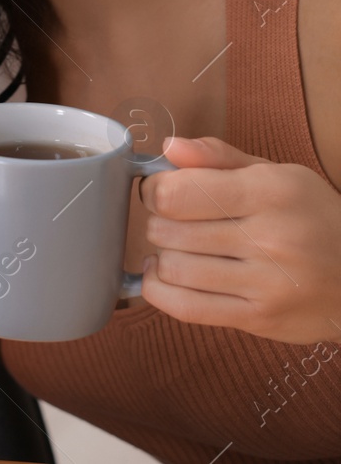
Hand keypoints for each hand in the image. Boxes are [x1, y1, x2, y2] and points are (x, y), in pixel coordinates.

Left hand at [139, 135, 340, 344]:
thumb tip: (168, 147)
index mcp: (270, 192)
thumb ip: (218, 157)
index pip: (176, 194)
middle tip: (174, 222)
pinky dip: (160, 290)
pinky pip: (185, 307)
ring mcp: (267, 283)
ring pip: (173, 269)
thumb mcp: (276, 175)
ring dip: (163, 258)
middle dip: (158, 224)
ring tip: (177, 249)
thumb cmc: (312, 218)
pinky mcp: (260, 318)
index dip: (154, 191)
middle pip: (168, 231)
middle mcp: (270, 238)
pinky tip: (166, 276)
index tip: (161, 192)